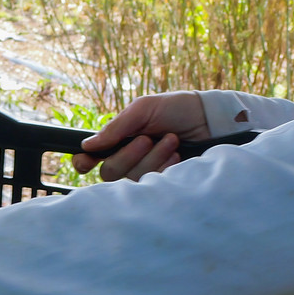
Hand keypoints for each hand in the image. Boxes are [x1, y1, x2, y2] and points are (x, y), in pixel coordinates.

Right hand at [71, 91, 208, 181]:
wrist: (210, 120)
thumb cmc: (176, 109)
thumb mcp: (144, 109)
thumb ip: (116, 127)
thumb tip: (87, 146)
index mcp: (119, 139)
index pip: (91, 157)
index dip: (83, 162)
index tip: (86, 162)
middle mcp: (128, 157)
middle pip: (111, 172)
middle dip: (129, 155)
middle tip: (148, 139)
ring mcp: (146, 171)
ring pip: (133, 178)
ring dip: (153, 158)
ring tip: (172, 141)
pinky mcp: (164, 182)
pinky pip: (153, 185)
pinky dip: (165, 167)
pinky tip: (177, 156)